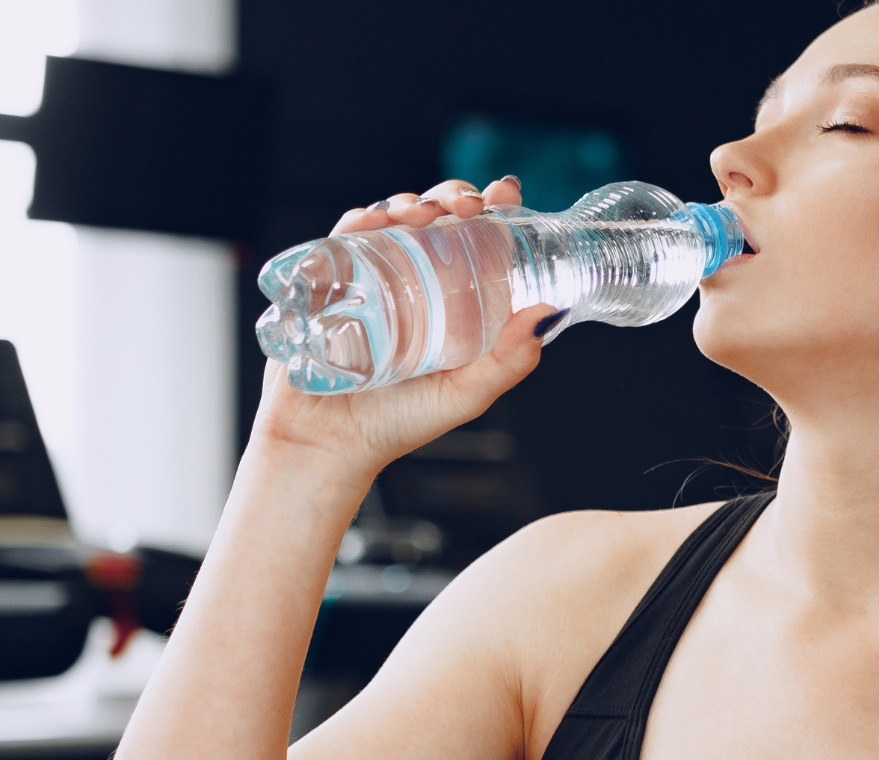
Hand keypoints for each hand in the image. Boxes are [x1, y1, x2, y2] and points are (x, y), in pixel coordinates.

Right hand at [252, 177, 556, 477]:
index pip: (477, 243)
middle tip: (466, 207)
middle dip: (453, 197)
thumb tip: (550, 311)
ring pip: (390, 219)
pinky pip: (342, 237)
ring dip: (409, 201)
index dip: (494, 211)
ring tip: (421, 213)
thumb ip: (509, 362)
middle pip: (436, 219)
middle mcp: (412, 284)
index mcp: (451, 303)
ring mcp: (369, 279)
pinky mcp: (328, 281)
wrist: (327, 445)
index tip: (506, 195)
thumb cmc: (397, 426)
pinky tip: (373, 221)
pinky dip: (359, 219)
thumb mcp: (465, 395)